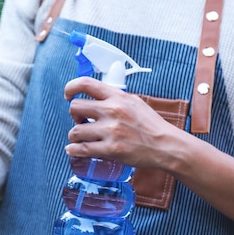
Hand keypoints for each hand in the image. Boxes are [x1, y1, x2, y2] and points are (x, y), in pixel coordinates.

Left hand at [63, 76, 179, 169]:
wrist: (165, 145)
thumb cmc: (151, 124)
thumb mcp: (134, 101)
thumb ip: (115, 97)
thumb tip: (96, 95)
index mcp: (117, 97)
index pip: (85, 83)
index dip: (71, 88)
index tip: (68, 95)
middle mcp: (112, 111)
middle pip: (75, 108)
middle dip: (73, 116)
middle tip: (80, 121)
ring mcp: (110, 131)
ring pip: (75, 131)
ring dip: (74, 136)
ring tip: (81, 138)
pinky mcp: (111, 149)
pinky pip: (82, 149)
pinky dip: (73, 150)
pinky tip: (73, 150)